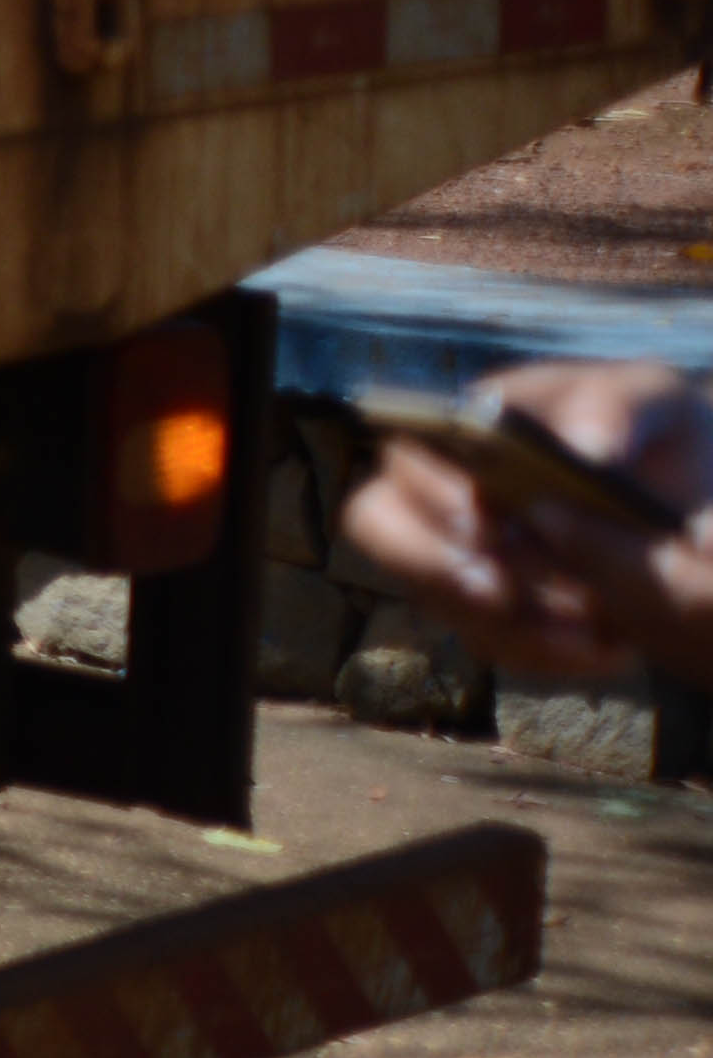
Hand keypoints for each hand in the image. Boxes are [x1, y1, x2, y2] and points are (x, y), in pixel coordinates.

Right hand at [345, 360, 712, 688]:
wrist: (690, 515)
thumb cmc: (664, 441)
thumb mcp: (658, 405)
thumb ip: (619, 410)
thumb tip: (586, 448)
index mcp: (477, 417)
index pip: (409, 440)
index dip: (431, 484)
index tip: (485, 519)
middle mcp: (445, 480)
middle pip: (377, 516)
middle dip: (435, 564)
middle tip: (501, 593)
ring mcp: (460, 546)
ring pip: (428, 591)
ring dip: (504, 621)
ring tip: (591, 632)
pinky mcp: (486, 601)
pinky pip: (481, 637)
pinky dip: (542, 652)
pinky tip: (607, 648)